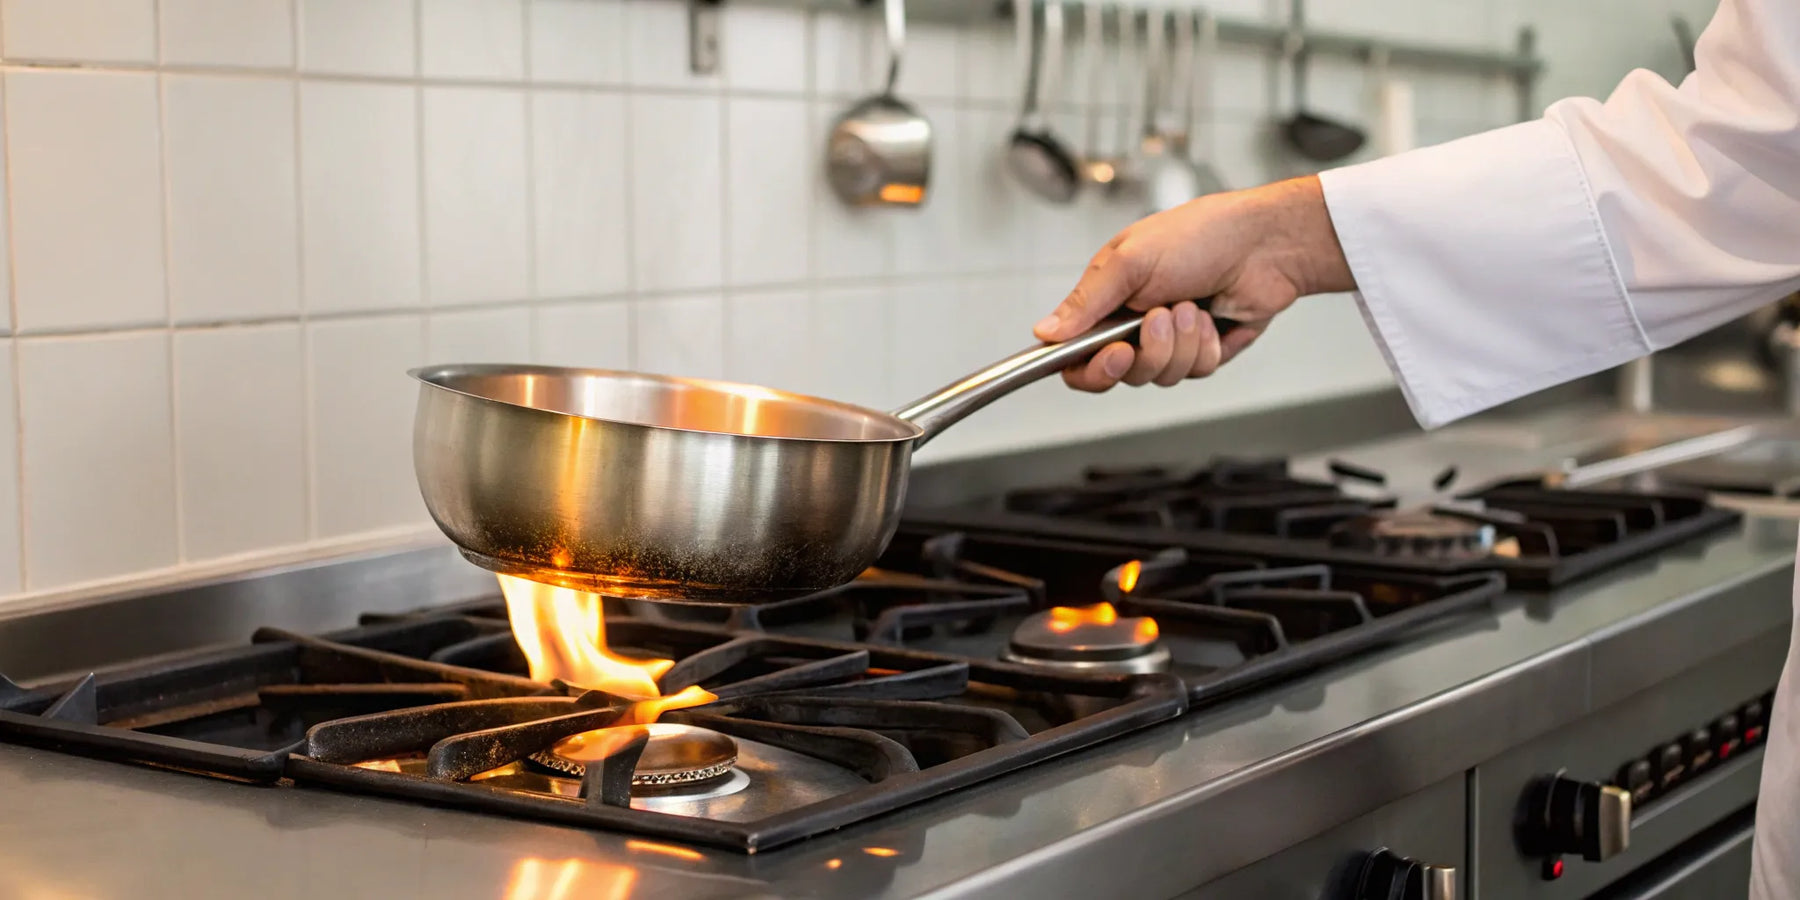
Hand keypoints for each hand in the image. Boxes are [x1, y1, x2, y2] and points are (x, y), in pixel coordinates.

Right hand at [1033, 176, 1355, 391]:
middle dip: (1147, 350)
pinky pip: (1195, 372)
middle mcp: (1134, 323)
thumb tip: (1044, 332)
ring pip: (1160, 375)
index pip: (1077, 356)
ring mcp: (1170, 339)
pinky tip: (1214, 316)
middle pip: (1122, 374)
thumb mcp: (1130, 260)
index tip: (1114, 356)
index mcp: (1108, 299)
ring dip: (1179, 342)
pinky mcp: (1203, 350)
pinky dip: (1205, 345)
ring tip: (1193, 305)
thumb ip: (1085, 301)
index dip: (1091, 369)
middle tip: (1159, 318)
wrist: (1265, 243)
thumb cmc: (1200, 235)